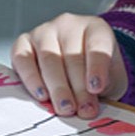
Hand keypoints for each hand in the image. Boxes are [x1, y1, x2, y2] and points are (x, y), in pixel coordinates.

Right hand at [11, 13, 127, 118]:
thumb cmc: (96, 71)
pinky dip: (31, 79)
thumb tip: (89, 105)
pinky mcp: (23, 43)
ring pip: (49, 59)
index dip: (97, 67)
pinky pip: (23, 59)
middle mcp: (69, 24)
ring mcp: (44, 31)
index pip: (98, 45)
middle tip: (83, 111)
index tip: (96, 88)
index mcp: (96, 28)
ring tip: (66, 109)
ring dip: (58, 87)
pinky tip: (41, 95)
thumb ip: (106, 86)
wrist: (76, 64)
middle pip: (72, 56)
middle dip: (79, 88)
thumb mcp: (111, 77)